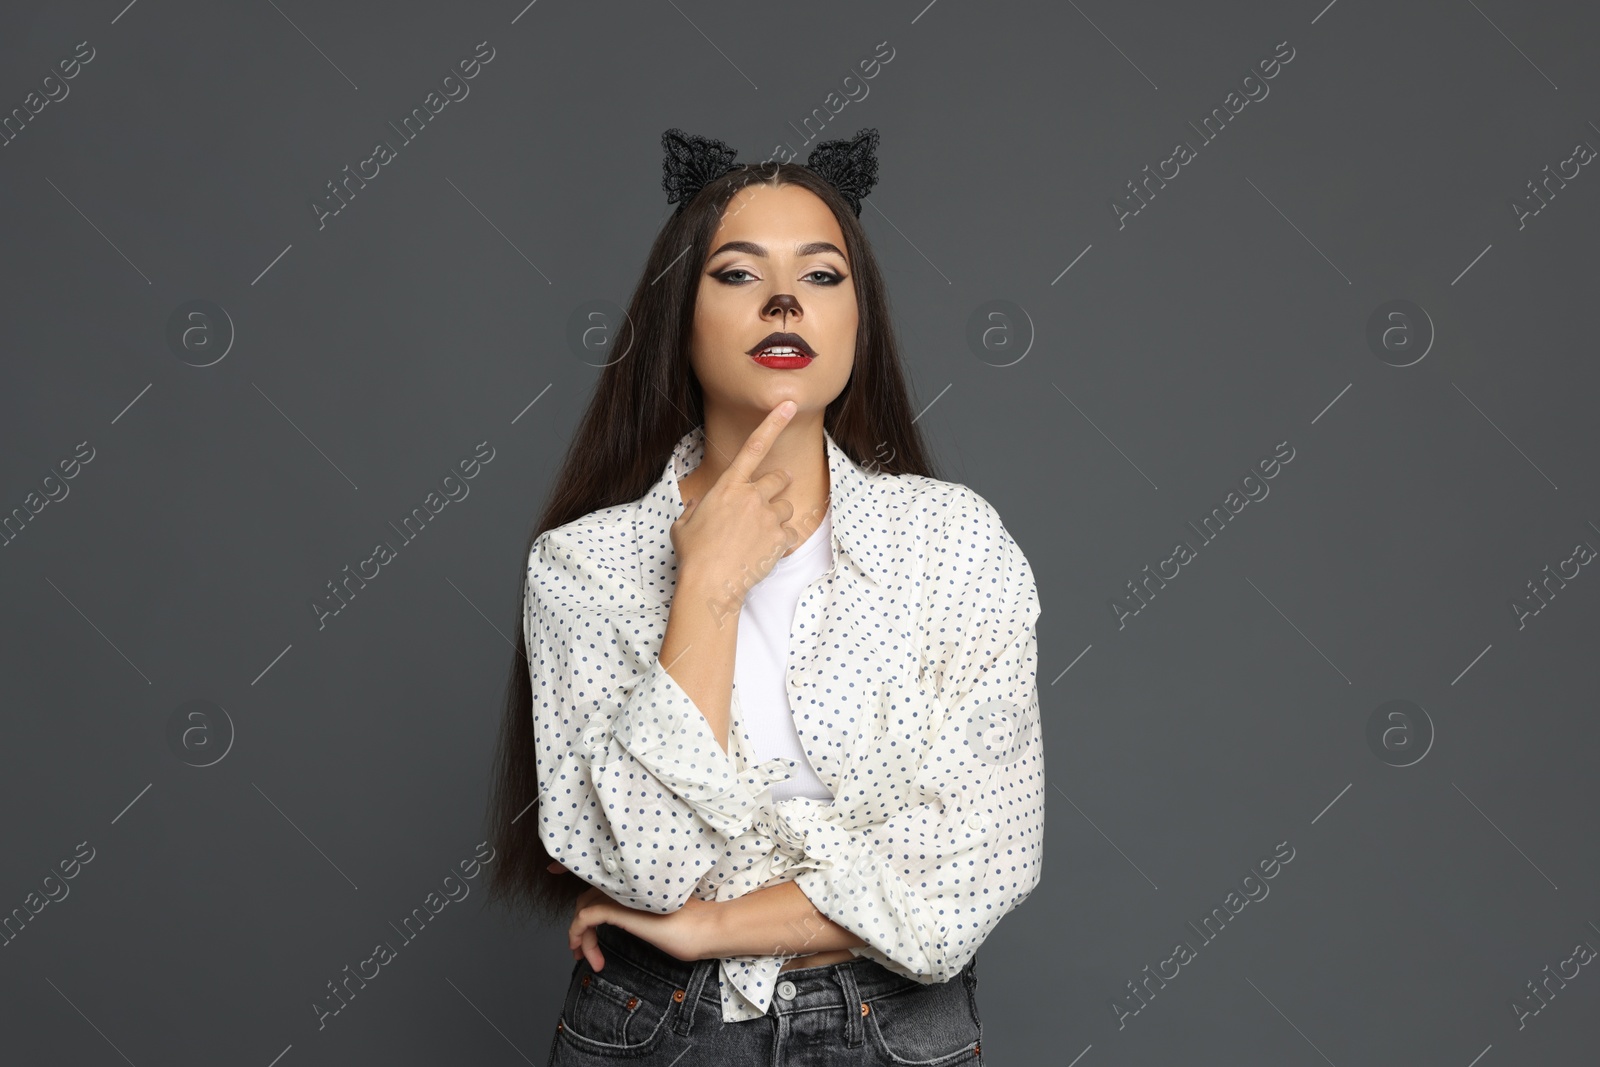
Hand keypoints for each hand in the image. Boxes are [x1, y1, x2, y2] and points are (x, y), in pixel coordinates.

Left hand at [562, 880, 720, 971]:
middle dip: (579, 927)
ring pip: (584, 909)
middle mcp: (626, 886)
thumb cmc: (691, 928)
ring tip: (588, 959)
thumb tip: (627, 922)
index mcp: (635, 886)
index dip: (584, 904)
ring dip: (579, 936)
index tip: (581, 933)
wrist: (707, 928)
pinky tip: (586, 953)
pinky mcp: (622, 910)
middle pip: (587, 899)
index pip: (599, 887)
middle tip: (582, 953)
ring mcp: (623, 897)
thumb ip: (640, 913)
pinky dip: (578, 933)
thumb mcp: (657, 919)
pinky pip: (587, 918)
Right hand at [669, 401, 799, 601]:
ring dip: (777, 516)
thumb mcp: (684, 524)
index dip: (773, 422)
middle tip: (766, 502)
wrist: (710, 585)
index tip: (787, 404)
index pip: (754, 446)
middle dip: (776, 486)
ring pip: (786, 506)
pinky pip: (791, 533)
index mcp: (727, 486)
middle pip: (779, 478)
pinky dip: (783, 542)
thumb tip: (701, 507)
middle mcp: (751, 496)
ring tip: (759, 535)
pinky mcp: (780, 538)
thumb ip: (697, 508)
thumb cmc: (694, 556)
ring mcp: (768, 516)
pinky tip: (767, 552)